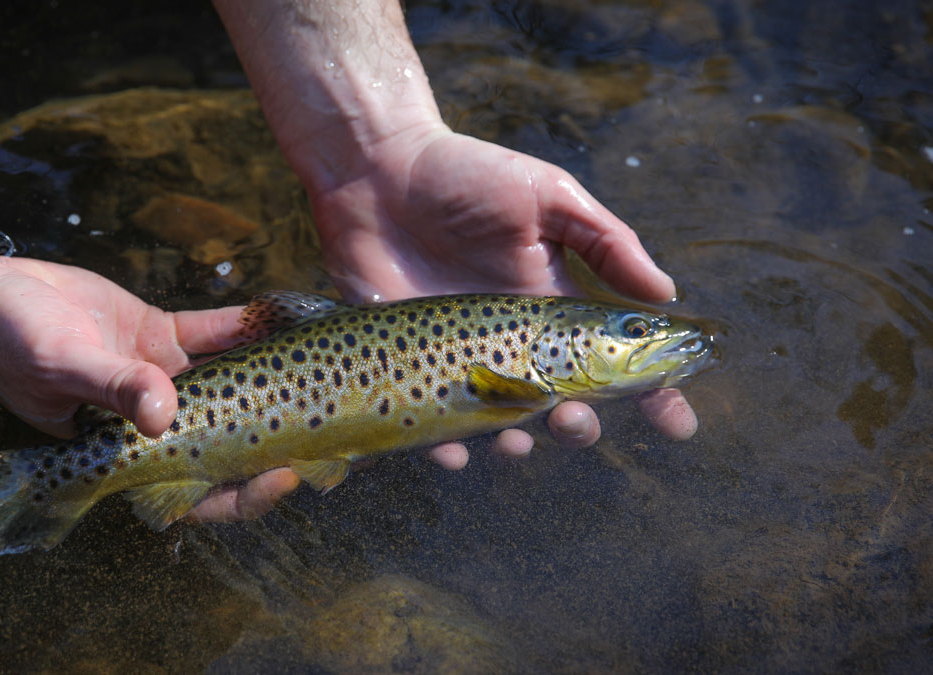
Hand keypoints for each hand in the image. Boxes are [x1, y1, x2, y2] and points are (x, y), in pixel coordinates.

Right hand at [0, 256, 294, 520]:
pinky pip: (214, 334)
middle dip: (277, 439)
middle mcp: (156, 421)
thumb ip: (113, 388)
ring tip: (320, 369)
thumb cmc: (10, 344)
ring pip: (231, 386)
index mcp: (129, 450)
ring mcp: (164, 378)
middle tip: (328, 424)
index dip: (244, 492)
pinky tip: (280, 314)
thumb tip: (164, 415)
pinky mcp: (162, 335)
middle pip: (229, 443)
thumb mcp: (61, 366)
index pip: (196, 491)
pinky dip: (245, 326)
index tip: (286, 474)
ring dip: (272, 379)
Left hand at [310, 128, 698, 463]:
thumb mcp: (548, 196)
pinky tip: (454, 451)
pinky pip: (432, 424)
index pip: (613, 363)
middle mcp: (513, 344)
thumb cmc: (466, 174)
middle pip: (562, 407)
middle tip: (572, 418)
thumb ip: (606, 243)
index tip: (677, 424)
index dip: (652, 397)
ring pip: (501, 427)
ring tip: (518, 440)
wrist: (375, 170)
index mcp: (553, 309)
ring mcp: (461, 360)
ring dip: (518, 446)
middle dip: (579, 427)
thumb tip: (666, 295)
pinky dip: (445, 449)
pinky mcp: (409, 367)